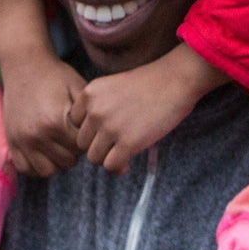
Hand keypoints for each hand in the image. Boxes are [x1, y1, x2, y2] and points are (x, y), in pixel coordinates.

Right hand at [1, 51, 88, 178]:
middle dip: (74, 152)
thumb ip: (92, 116)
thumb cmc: (57, 76)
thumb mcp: (79, 90)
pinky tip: (45, 151)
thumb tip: (108, 140)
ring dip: (57, 161)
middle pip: (67, 162)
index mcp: (56, 122)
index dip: (88, 141)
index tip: (86, 129)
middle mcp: (37, 134)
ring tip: (60, 145)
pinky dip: (37, 165)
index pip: (82, 150)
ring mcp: (22, 140)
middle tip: (73, 136)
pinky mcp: (11, 141)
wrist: (25, 64)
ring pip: (47, 170)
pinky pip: (26, 168)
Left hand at [73, 47, 224, 174]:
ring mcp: (110, 127)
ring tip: (121, 155)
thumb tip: (91, 140)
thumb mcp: (113, 87)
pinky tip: (127, 164)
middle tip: (114, 147)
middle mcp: (95, 110)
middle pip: (82, 143)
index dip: (89, 132)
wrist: (175, 80)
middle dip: (98, 147)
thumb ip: (98, 108)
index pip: (74, 125)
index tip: (104, 134)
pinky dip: (118, 168)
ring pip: (94, 158)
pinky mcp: (127, 142)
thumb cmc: (149, 84)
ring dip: (107, 159)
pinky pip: (111, 166)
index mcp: (89, 94)